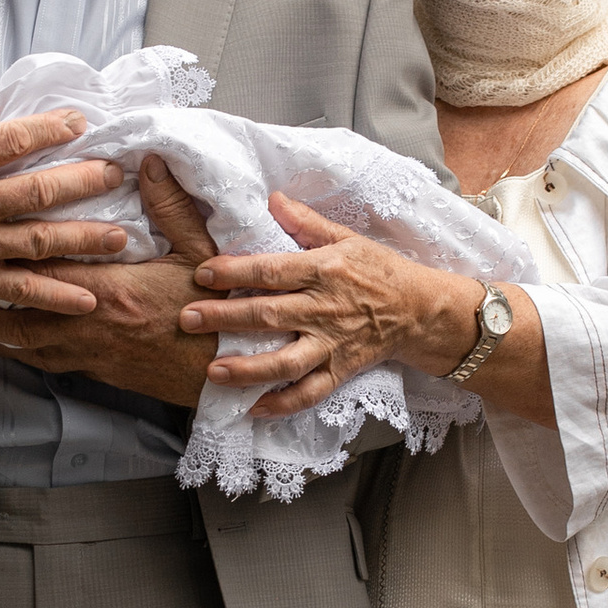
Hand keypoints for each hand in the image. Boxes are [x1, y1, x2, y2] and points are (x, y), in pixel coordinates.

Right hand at [0, 110, 131, 313]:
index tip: (79, 123)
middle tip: (115, 175)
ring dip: (85, 239)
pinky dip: (54, 296)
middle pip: (39, 190)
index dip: (50, 129)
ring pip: (40, 241)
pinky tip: (87, 298)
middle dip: (85, 181)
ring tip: (120, 237)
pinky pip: (18, 290)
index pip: (12, 140)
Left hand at [0, 156, 221, 410]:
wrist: (227, 369)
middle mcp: (89, 322)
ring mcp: (90, 351)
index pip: (46, 265)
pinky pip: (49, 363)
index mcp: (109, 286)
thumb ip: (170, 207)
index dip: (8, 252)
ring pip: (27, 344)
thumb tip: (149, 161)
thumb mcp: (200, 251)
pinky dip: (22, 356)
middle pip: (20, 313)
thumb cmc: (216, 312)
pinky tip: (8, 351)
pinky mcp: (99, 371)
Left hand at [185, 195, 466, 419]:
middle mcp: (324, 308)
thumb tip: (272, 198)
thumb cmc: (380, 270)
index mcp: (322, 271)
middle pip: (268, 315)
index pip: (271, 271)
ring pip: (285, 361)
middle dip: (224, 318)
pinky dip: (283, 404)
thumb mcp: (346, 238)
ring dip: (247, 368)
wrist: (421, 310)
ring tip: (213, 372)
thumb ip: (306, 222)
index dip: (234, 272)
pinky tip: (252, 409)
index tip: (202, 274)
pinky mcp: (341, 370)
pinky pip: (310, 393)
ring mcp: (332, 343)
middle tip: (187, 319)